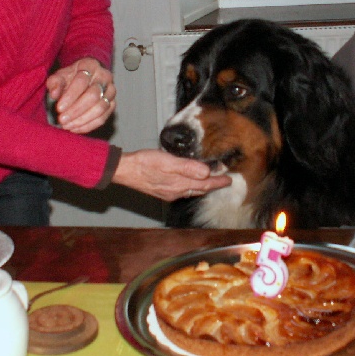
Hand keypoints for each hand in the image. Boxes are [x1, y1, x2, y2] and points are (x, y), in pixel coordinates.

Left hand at [46, 57, 114, 132]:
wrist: (87, 76)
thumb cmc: (71, 77)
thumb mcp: (60, 76)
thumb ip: (55, 83)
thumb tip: (54, 94)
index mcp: (90, 65)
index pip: (82, 81)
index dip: (70, 96)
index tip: (58, 108)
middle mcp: (105, 77)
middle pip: (93, 96)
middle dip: (76, 110)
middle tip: (62, 120)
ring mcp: (111, 91)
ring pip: (100, 108)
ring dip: (82, 120)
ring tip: (67, 126)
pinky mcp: (113, 104)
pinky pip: (103, 118)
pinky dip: (88, 126)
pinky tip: (75, 129)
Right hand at [112, 149, 231, 201]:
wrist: (124, 171)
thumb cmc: (144, 163)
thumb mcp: (167, 162)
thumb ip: (188, 167)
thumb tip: (207, 173)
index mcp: (179, 184)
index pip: (205, 184)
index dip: (218, 182)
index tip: (229, 180)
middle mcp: (175, 192)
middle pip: (200, 189)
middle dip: (213, 186)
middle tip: (224, 181)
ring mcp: (168, 193)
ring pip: (191, 191)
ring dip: (203, 187)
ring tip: (211, 182)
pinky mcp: (161, 191)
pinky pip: (182, 191)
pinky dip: (191, 187)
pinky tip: (189, 183)